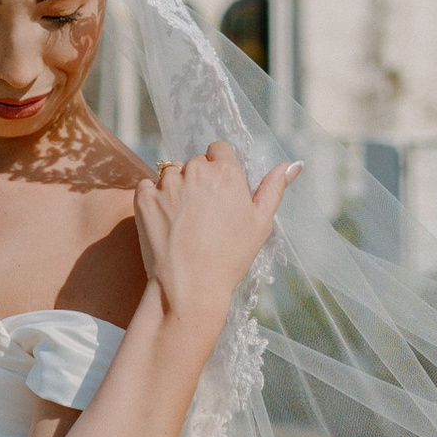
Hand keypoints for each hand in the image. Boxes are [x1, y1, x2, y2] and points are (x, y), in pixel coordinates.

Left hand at [132, 141, 298, 326]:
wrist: (190, 287)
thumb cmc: (230, 258)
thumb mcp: (261, 223)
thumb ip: (274, 188)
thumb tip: (292, 164)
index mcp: (226, 172)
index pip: (219, 149)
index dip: (219, 168)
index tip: (219, 192)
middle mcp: (195, 171)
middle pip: (195, 163)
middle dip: (198, 181)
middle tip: (203, 215)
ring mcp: (167, 183)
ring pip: (170, 174)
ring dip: (175, 189)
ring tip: (183, 222)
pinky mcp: (144, 198)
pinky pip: (147, 187)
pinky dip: (153, 200)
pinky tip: (165, 223)